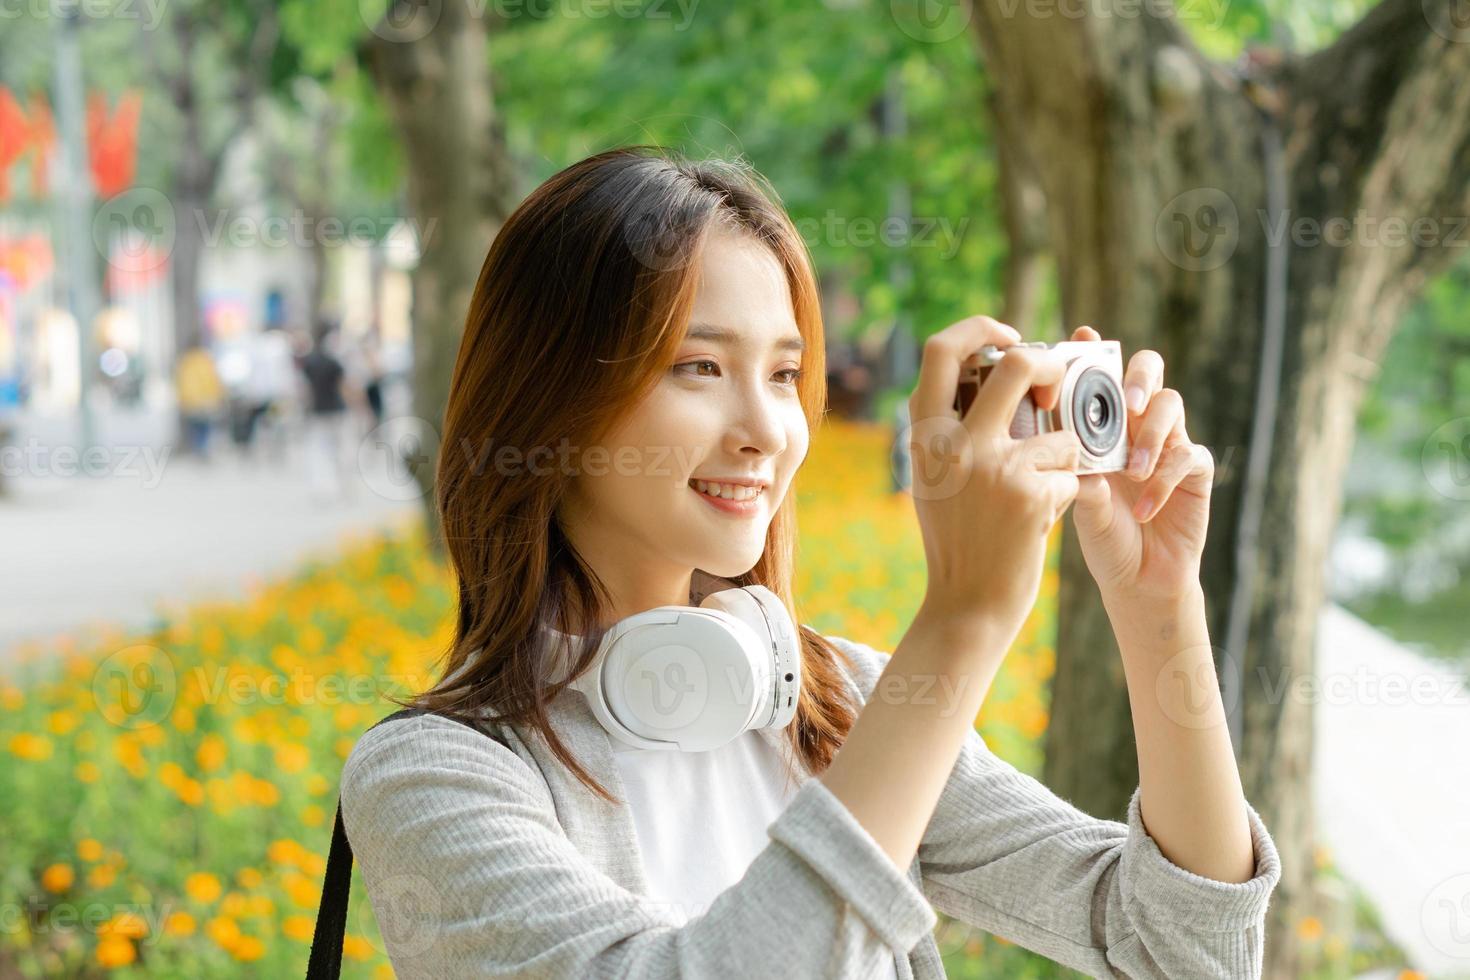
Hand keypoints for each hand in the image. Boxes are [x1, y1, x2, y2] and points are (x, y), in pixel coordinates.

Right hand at [907, 316, 1082, 639]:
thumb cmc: (959, 535)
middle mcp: (953, 442)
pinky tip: (1042, 520)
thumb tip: (998, 366)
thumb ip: (954, 426)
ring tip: (1041, 490)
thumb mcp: (935, 475)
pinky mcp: (1029, 495)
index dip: (982, 329)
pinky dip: (1065, 493)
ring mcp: (992, 467)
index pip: (941, 348)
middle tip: (1058, 384)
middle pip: (1018, 363)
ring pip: (1060, 430)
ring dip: (1064, 458)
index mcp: (925, 432)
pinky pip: (1071, 472)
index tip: (1010, 336)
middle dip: (1051, 365)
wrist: (967, 602)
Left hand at [1068, 325, 1214, 600]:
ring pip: (1173, 405)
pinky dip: (1163, 479)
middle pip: (1148, 369)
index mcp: (1102, 425)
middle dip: (1138, 375)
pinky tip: (1144, 507)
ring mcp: (1168, 442)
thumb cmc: (1102, 537)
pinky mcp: (1195, 469)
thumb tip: (1072, 451)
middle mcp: (1137, 424)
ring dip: (1151, 435)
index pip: (1099, 377)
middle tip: (1129, 402)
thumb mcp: (1080, 505)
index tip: (1081, 337)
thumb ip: (1077, 475)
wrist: (1138, 581)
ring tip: (1131, 471)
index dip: (1092, 352)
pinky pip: (1188, 455)